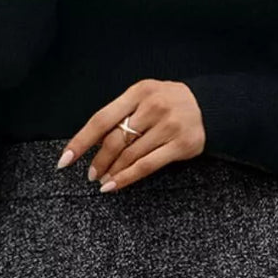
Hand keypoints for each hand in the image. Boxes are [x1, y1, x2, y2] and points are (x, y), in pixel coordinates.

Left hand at [56, 79, 205, 191]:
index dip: (81, 141)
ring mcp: (167, 127)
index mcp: (138, 92)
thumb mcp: (146, 97)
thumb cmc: (171, 103)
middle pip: (115, 140)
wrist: (212, 107)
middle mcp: (152, 107)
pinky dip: (127, 178)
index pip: (102, 119)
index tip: (66, 160)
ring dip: (112, 172)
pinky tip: (114, 186)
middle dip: (99, 161)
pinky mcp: (179, 146)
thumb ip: (124, 113)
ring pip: (130, 156)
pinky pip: (147, 166)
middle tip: (91, 174)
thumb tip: (95, 141)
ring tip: (103, 181)